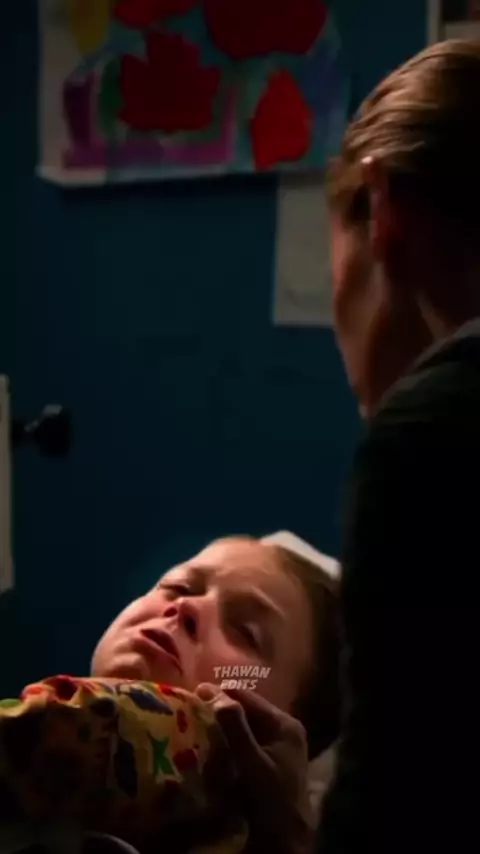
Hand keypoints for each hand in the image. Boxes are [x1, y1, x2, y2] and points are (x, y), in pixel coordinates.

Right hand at [195, 684, 313, 853]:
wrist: (286, 842)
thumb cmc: (273, 802)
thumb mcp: (253, 765)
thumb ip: (237, 729)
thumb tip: (216, 694)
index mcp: (284, 725)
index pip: (247, 697)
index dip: (220, 694)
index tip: (191, 694)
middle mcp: (281, 731)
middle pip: (244, 712)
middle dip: (218, 712)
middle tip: (189, 713)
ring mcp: (274, 748)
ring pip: (241, 729)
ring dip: (219, 730)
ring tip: (194, 729)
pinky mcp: (265, 764)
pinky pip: (241, 746)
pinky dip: (225, 746)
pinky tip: (208, 751)